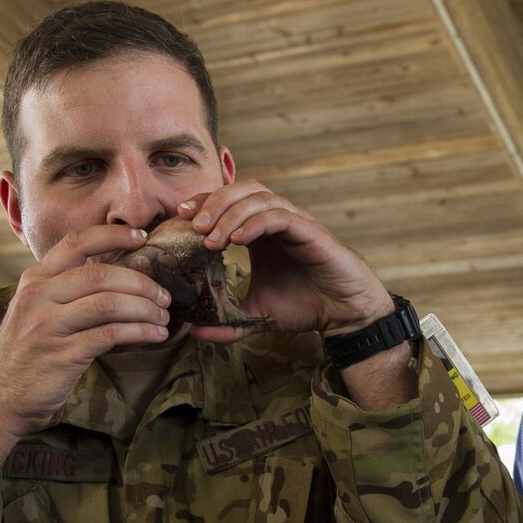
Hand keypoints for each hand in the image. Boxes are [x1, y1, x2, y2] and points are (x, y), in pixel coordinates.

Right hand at [0, 225, 171, 436]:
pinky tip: (155, 336)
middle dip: (141, 282)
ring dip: (145, 308)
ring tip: (163, 317)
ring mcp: (48, 325)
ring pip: (109, 303)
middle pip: (100, 274)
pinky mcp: (62, 354)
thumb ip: (66, 291)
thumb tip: (119, 278)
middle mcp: (38, 296)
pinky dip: (140, 332)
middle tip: (164, 295)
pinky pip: (110, 335)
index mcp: (35, 279)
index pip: (77, 241)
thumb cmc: (27, 353)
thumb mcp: (36, 310)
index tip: (143, 237)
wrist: (0, 397)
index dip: (113, 235)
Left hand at [178, 182, 392, 341]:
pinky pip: (279, 216)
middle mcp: (276, 219)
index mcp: (261, 230)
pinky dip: (255, 223)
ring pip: (258, 197)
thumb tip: (194, 333)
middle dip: (212, 202)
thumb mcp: (257, 315)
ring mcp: (294, 221)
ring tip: (210, 237)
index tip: (179, 218)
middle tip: (191, 224)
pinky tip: (236, 241)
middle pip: (240, 189)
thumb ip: (228, 322)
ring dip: (229, 212)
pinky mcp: (310, 231)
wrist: (344, 314)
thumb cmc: (305, 305)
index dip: (203, 203)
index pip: (228, 201)